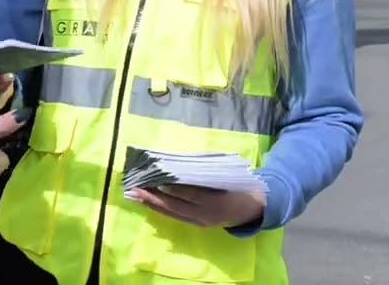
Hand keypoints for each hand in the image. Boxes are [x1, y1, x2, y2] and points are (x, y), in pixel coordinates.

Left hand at [129, 185, 265, 228]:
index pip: (190, 194)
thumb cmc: (241, 186)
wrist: (253, 208)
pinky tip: (149, 203)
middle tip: (136, 188)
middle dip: (154, 197)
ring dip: (152, 204)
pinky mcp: (195, 224)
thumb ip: (208, 172)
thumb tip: (182, 164)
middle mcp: (204, 214)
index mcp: (215, 201)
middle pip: (175, 206)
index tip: (157, 180)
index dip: (173, 188)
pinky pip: (175, 216)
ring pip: (171, 213)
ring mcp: (199, 221)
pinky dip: (161, 209)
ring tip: (135, 195)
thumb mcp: (229, 176)